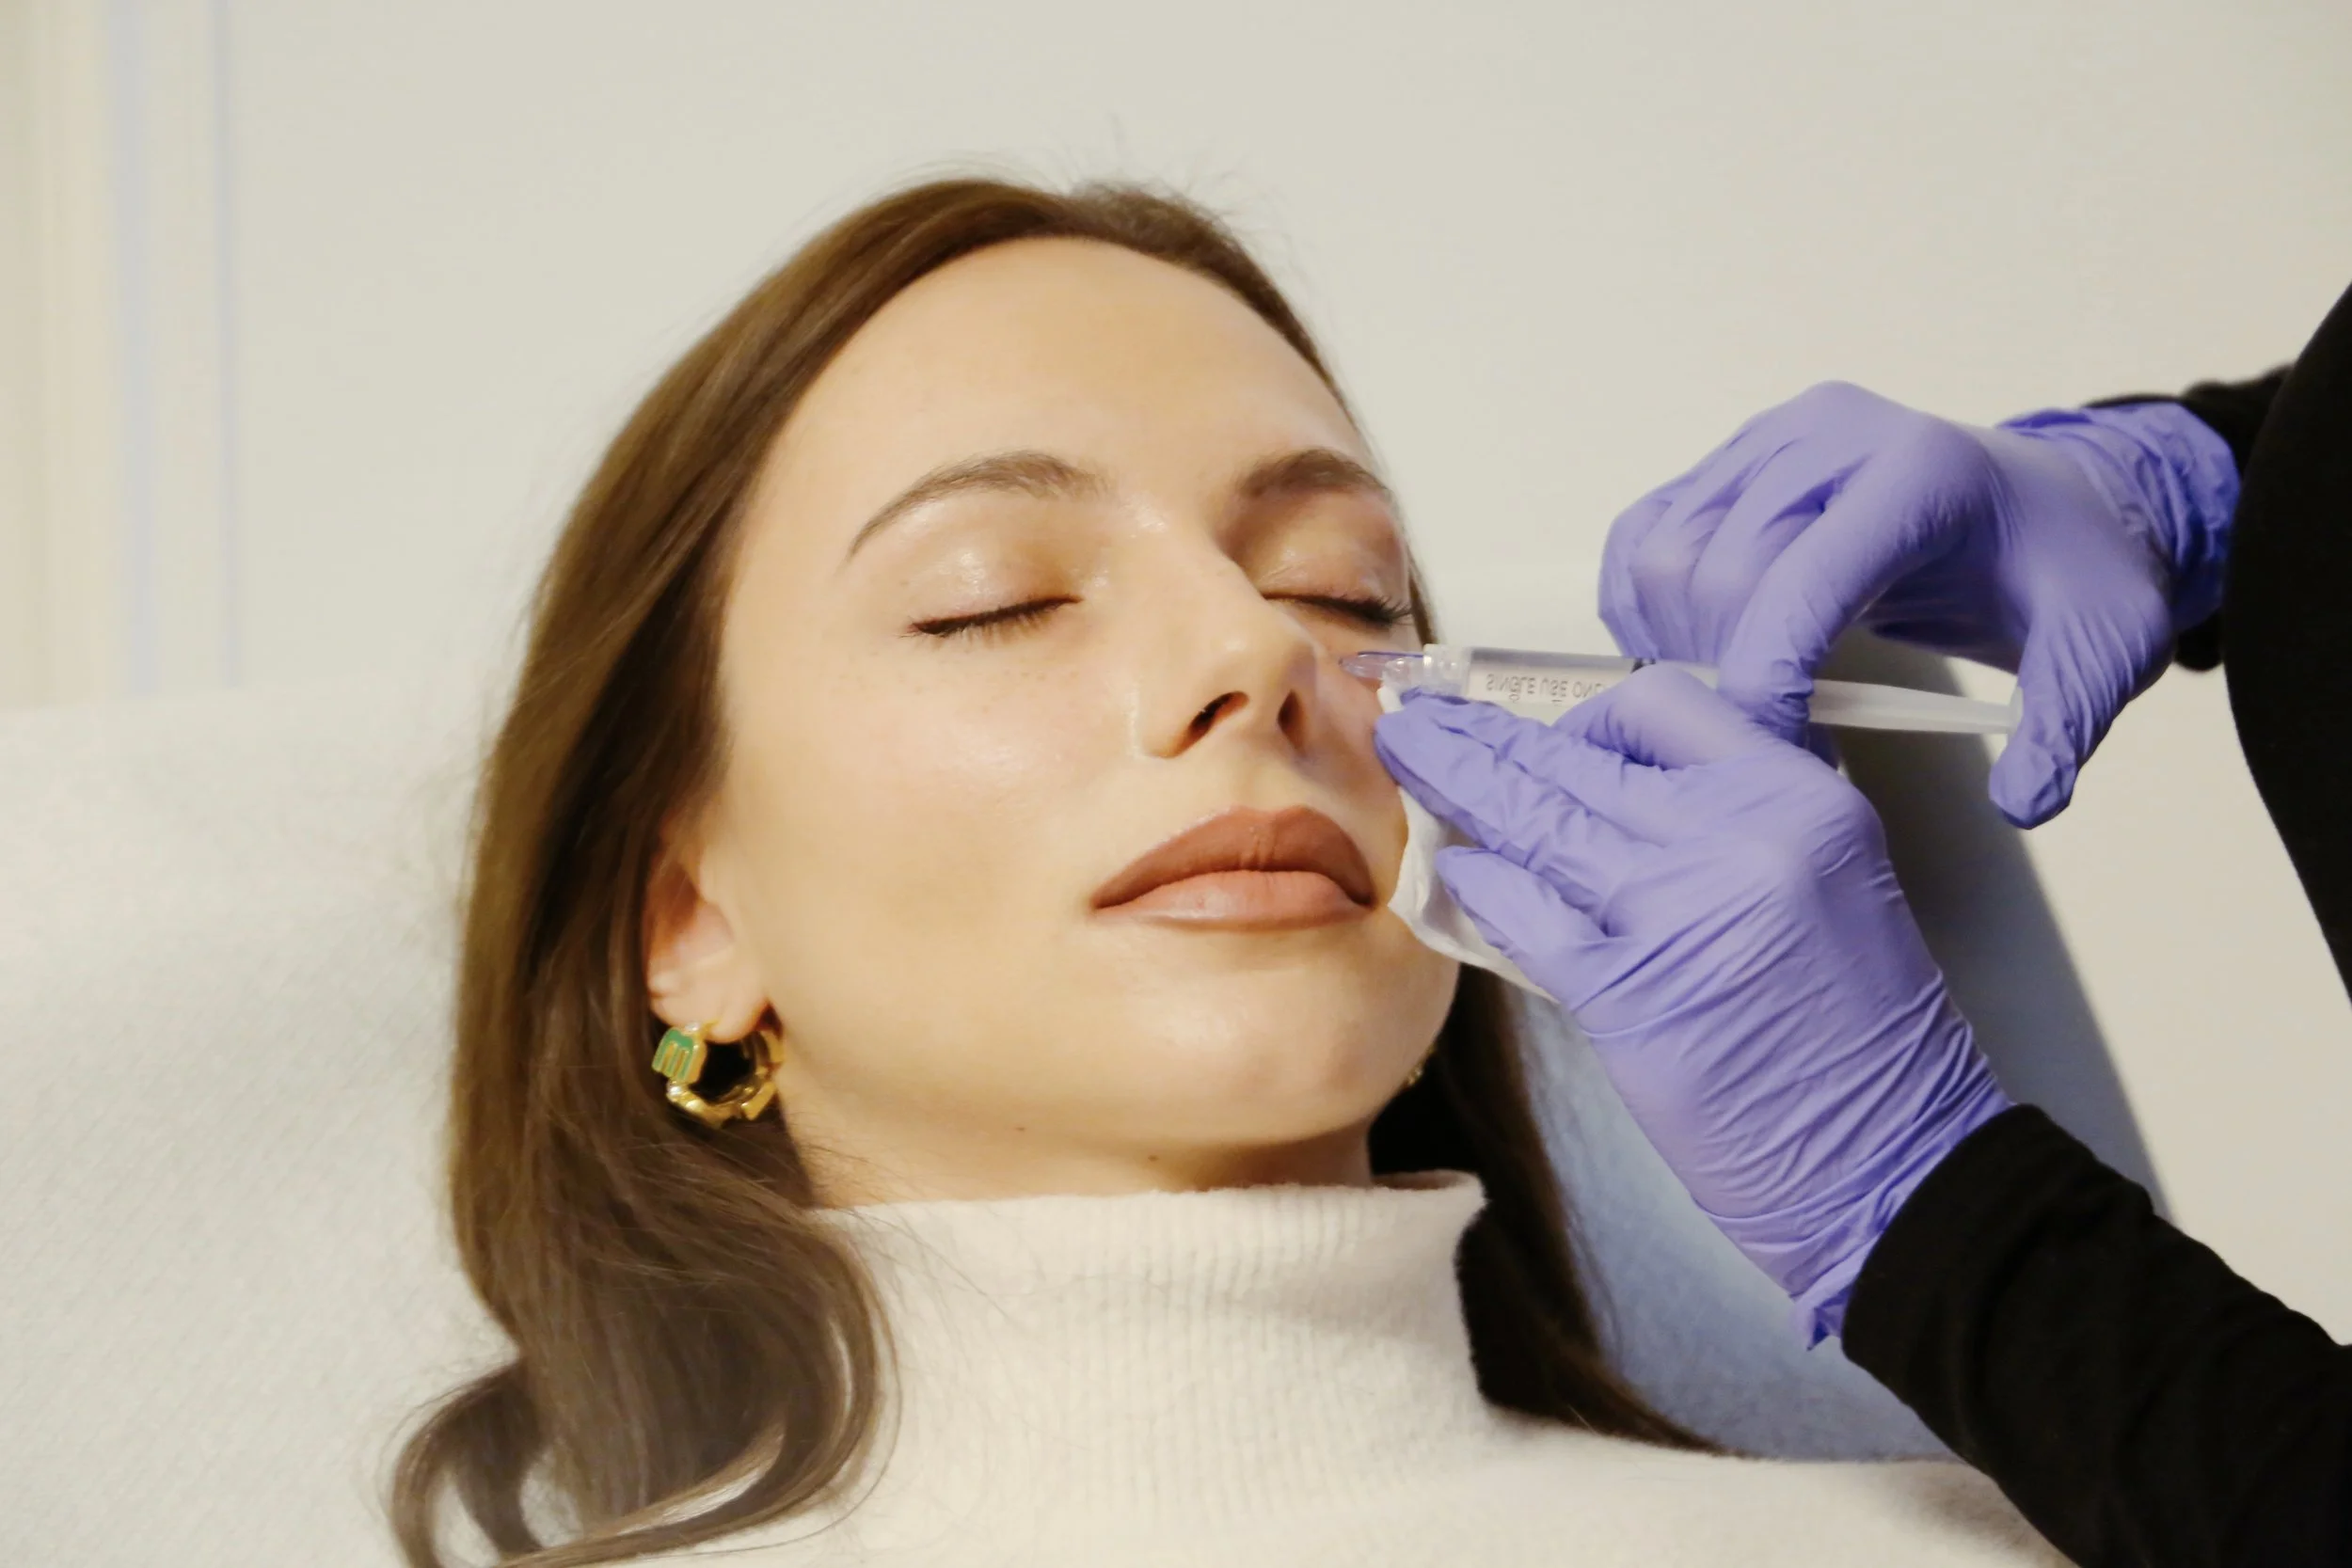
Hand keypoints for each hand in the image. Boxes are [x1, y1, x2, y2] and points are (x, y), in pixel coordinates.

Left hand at [1374, 669, 2012, 1339]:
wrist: (1892, 1160)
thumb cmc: (1860, 1037)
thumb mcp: (1826, 878)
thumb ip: (1732, 820)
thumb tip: (1615, 786)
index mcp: (1798, 798)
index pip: (1660, 709)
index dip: (1587, 719)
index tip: (1551, 739)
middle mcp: (1738, 838)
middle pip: (1577, 760)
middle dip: (1483, 738)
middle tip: (1424, 721)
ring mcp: (1677, 914)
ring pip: (1539, 822)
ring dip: (1459, 789)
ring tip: (1409, 763)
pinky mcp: (1629, 995)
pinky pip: (1529, 916)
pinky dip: (1482, 889)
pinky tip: (1453, 873)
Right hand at [1602, 382, 2237, 825]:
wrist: (2046, 508)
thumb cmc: (2065, 571)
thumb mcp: (2103, 647)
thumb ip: (2066, 725)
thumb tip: (2021, 802)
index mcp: (1919, 471)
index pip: (1798, 579)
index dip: (1764, 681)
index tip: (1778, 759)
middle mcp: (1828, 435)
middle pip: (1715, 571)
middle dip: (1723, 679)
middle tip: (1769, 751)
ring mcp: (1768, 441)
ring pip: (1662, 555)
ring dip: (1675, 649)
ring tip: (1737, 707)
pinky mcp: (1729, 462)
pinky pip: (1643, 535)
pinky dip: (1644, 608)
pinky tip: (1690, 660)